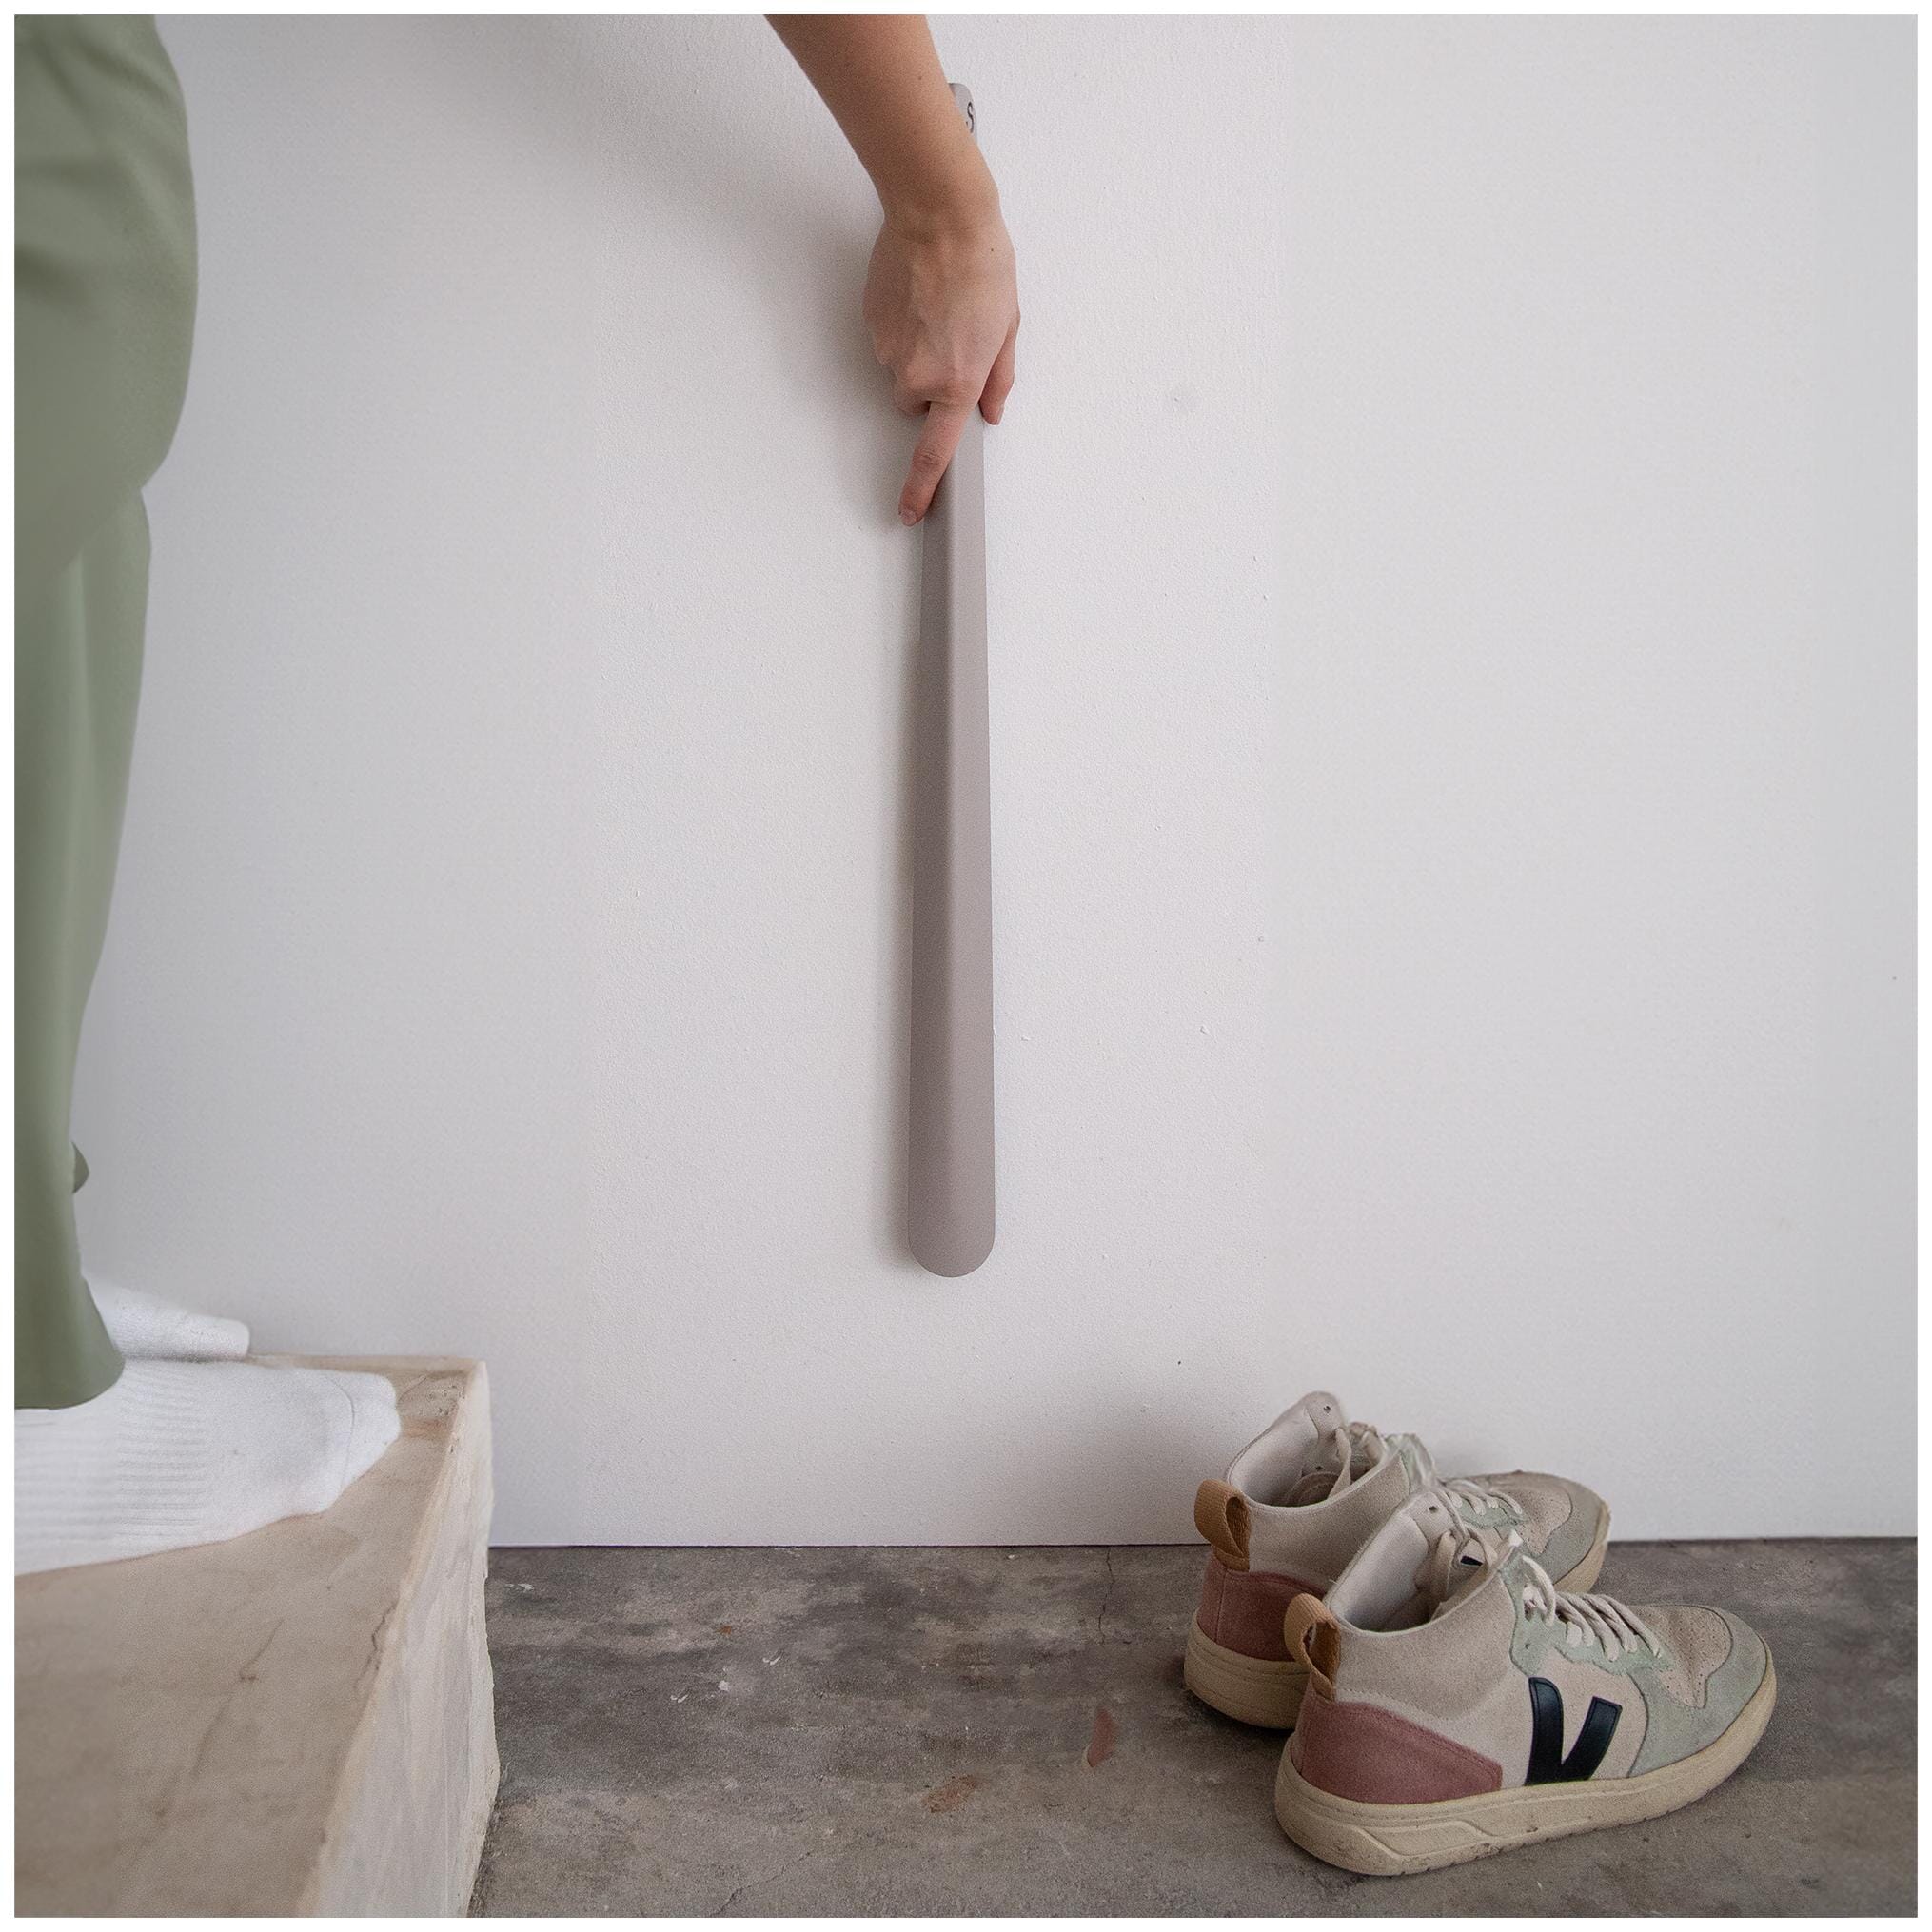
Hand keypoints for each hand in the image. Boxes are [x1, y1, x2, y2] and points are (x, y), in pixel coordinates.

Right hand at [866, 205, 1017, 524]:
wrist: (939, 216)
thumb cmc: (980, 263)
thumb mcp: (1008, 327)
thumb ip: (998, 378)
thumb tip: (990, 411)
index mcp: (958, 382)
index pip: (935, 453)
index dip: (921, 488)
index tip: (910, 510)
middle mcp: (918, 375)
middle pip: (915, 403)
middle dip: (932, 382)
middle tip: (953, 339)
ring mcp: (889, 351)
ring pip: (900, 371)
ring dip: (917, 351)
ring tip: (938, 308)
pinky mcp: (871, 325)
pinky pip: (886, 342)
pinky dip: (901, 327)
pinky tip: (918, 296)